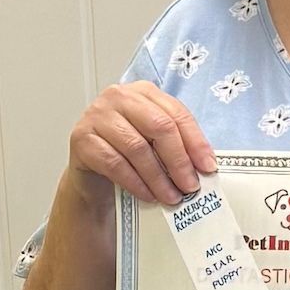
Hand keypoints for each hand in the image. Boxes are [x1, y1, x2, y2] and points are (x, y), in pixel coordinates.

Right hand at [70, 82, 215, 204]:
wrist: (92, 175)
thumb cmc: (128, 156)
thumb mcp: (155, 145)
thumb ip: (177, 145)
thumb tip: (205, 165)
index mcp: (143, 92)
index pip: (176, 114)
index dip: (195, 142)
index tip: (208, 167)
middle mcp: (118, 97)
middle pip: (158, 126)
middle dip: (179, 161)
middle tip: (190, 186)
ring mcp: (96, 115)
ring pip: (137, 147)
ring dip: (158, 178)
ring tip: (171, 197)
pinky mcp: (81, 139)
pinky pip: (115, 163)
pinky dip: (136, 183)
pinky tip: (148, 195)